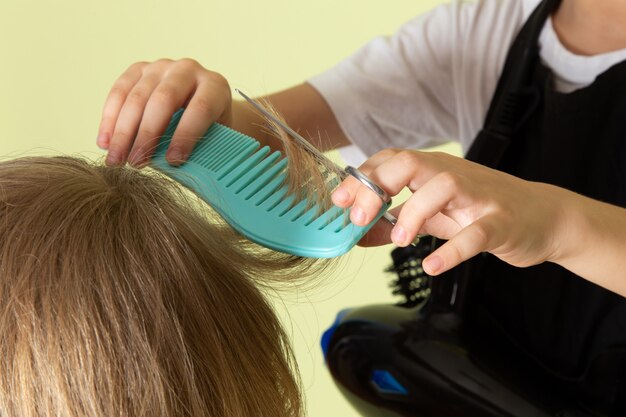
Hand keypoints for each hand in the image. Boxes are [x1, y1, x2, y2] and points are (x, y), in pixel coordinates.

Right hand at [97, 58, 231, 166]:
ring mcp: (161, 67)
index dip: (186, 135)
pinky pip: (119, 91)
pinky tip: (105, 143)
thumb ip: (202, 149)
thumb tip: (177, 169)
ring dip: (123, 132)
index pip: (200, 108)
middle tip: (136, 163)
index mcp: (214, 86)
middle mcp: (188, 69)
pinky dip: (109, 119)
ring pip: (137, 96)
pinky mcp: (139, 69)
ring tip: (116, 160)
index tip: (173, 161)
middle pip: (163, 100)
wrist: (201, 106)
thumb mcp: (215, 138)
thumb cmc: (210, 129)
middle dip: (147, 134)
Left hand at [331, 149, 563, 275]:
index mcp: (433, 171)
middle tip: (359, 218)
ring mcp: (479, 197)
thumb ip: (398, 220)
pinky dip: (452, 250)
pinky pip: (476, 233)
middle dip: (377, 186)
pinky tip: (432, 265)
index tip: (338, 202)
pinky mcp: (501, 222)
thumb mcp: (435, 216)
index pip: (390, 161)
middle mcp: (453, 176)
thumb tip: (358, 233)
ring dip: (412, 213)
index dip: (360, 177)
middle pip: (410, 163)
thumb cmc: (482, 211)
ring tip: (400, 240)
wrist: (543, 218)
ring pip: (442, 187)